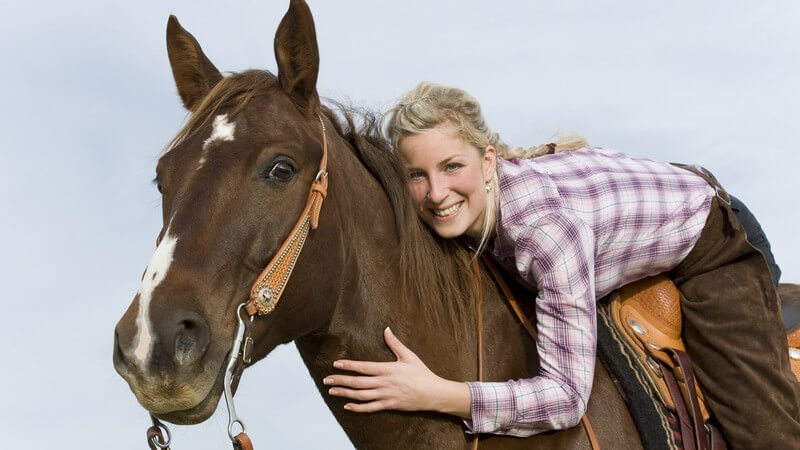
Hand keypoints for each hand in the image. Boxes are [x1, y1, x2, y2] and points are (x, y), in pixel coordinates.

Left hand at [324, 327, 469, 416]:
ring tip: (332, 391)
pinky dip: (357, 408)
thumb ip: (395, 343)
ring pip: (360, 396)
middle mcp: (383, 383)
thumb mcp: (409, 356)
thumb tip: (386, 329)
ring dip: (345, 394)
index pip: (363, 367)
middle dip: (340, 381)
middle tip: (326, 380)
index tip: (336, 364)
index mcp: (387, 369)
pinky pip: (370, 408)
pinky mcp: (389, 405)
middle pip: (357, 382)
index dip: (349, 365)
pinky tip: (347, 406)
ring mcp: (385, 395)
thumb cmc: (421, 373)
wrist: (433, 393)